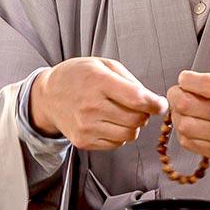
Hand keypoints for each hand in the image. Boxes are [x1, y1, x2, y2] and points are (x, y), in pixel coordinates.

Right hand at [30, 57, 166, 148]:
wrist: (48, 96)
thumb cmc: (78, 76)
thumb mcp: (103, 65)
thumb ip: (130, 81)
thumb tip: (152, 100)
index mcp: (98, 82)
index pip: (136, 99)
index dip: (155, 104)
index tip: (161, 104)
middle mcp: (91, 106)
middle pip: (136, 119)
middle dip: (144, 114)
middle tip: (139, 107)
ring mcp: (86, 127)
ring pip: (129, 135)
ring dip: (134, 126)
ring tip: (124, 115)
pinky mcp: (83, 141)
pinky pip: (116, 145)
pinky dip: (120, 136)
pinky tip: (111, 123)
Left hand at [166, 70, 209, 167]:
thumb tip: (185, 82)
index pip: (208, 85)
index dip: (188, 80)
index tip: (185, 78)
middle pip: (186, 105)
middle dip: (175, 95)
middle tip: (179, 93)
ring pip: (183, 125)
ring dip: (177, 114)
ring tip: (185, 110)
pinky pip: (187, 142)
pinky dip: (183, 131)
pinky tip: (192, 123)